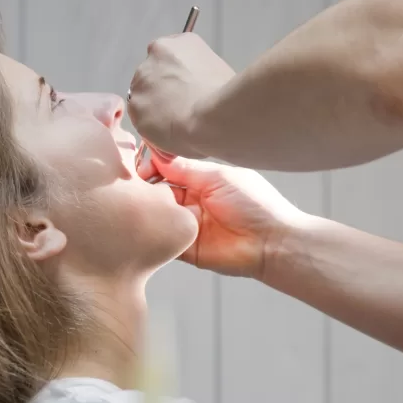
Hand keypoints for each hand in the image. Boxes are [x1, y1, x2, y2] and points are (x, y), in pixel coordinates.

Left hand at [128, 33, 234, 158]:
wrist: (212, 117)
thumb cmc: (223, 95)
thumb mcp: (214, 71)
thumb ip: (195, 74)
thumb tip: (194, 90)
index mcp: (177, 44)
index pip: (167, 58)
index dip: (174, 77)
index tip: (183, 90)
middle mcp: (154, 56)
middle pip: (151, 75)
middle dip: (161, 91)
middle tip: (178, 108)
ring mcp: (140, 80)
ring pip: (142, 97)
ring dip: (153, 108)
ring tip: (174, 124)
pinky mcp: (134, 106)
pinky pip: (140, 119)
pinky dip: (150, 127)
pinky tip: (167, 132)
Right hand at [152, 156, 307, 278]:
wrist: (271, 243)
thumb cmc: (254, 205)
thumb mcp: (218, 177)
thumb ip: (186, 168)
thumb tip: (156, 155)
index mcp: (202, 182)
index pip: (167, 170)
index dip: (152, 167)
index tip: (139, 167)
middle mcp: (192, 202)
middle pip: (158, 191)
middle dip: (144, 187)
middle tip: (131, 185)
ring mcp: (187, 225)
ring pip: (157, 214)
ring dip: (147, 208)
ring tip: (137, 202)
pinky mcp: (185, 248)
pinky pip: (162, 238)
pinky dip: (152, 231)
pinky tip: (143, 223)